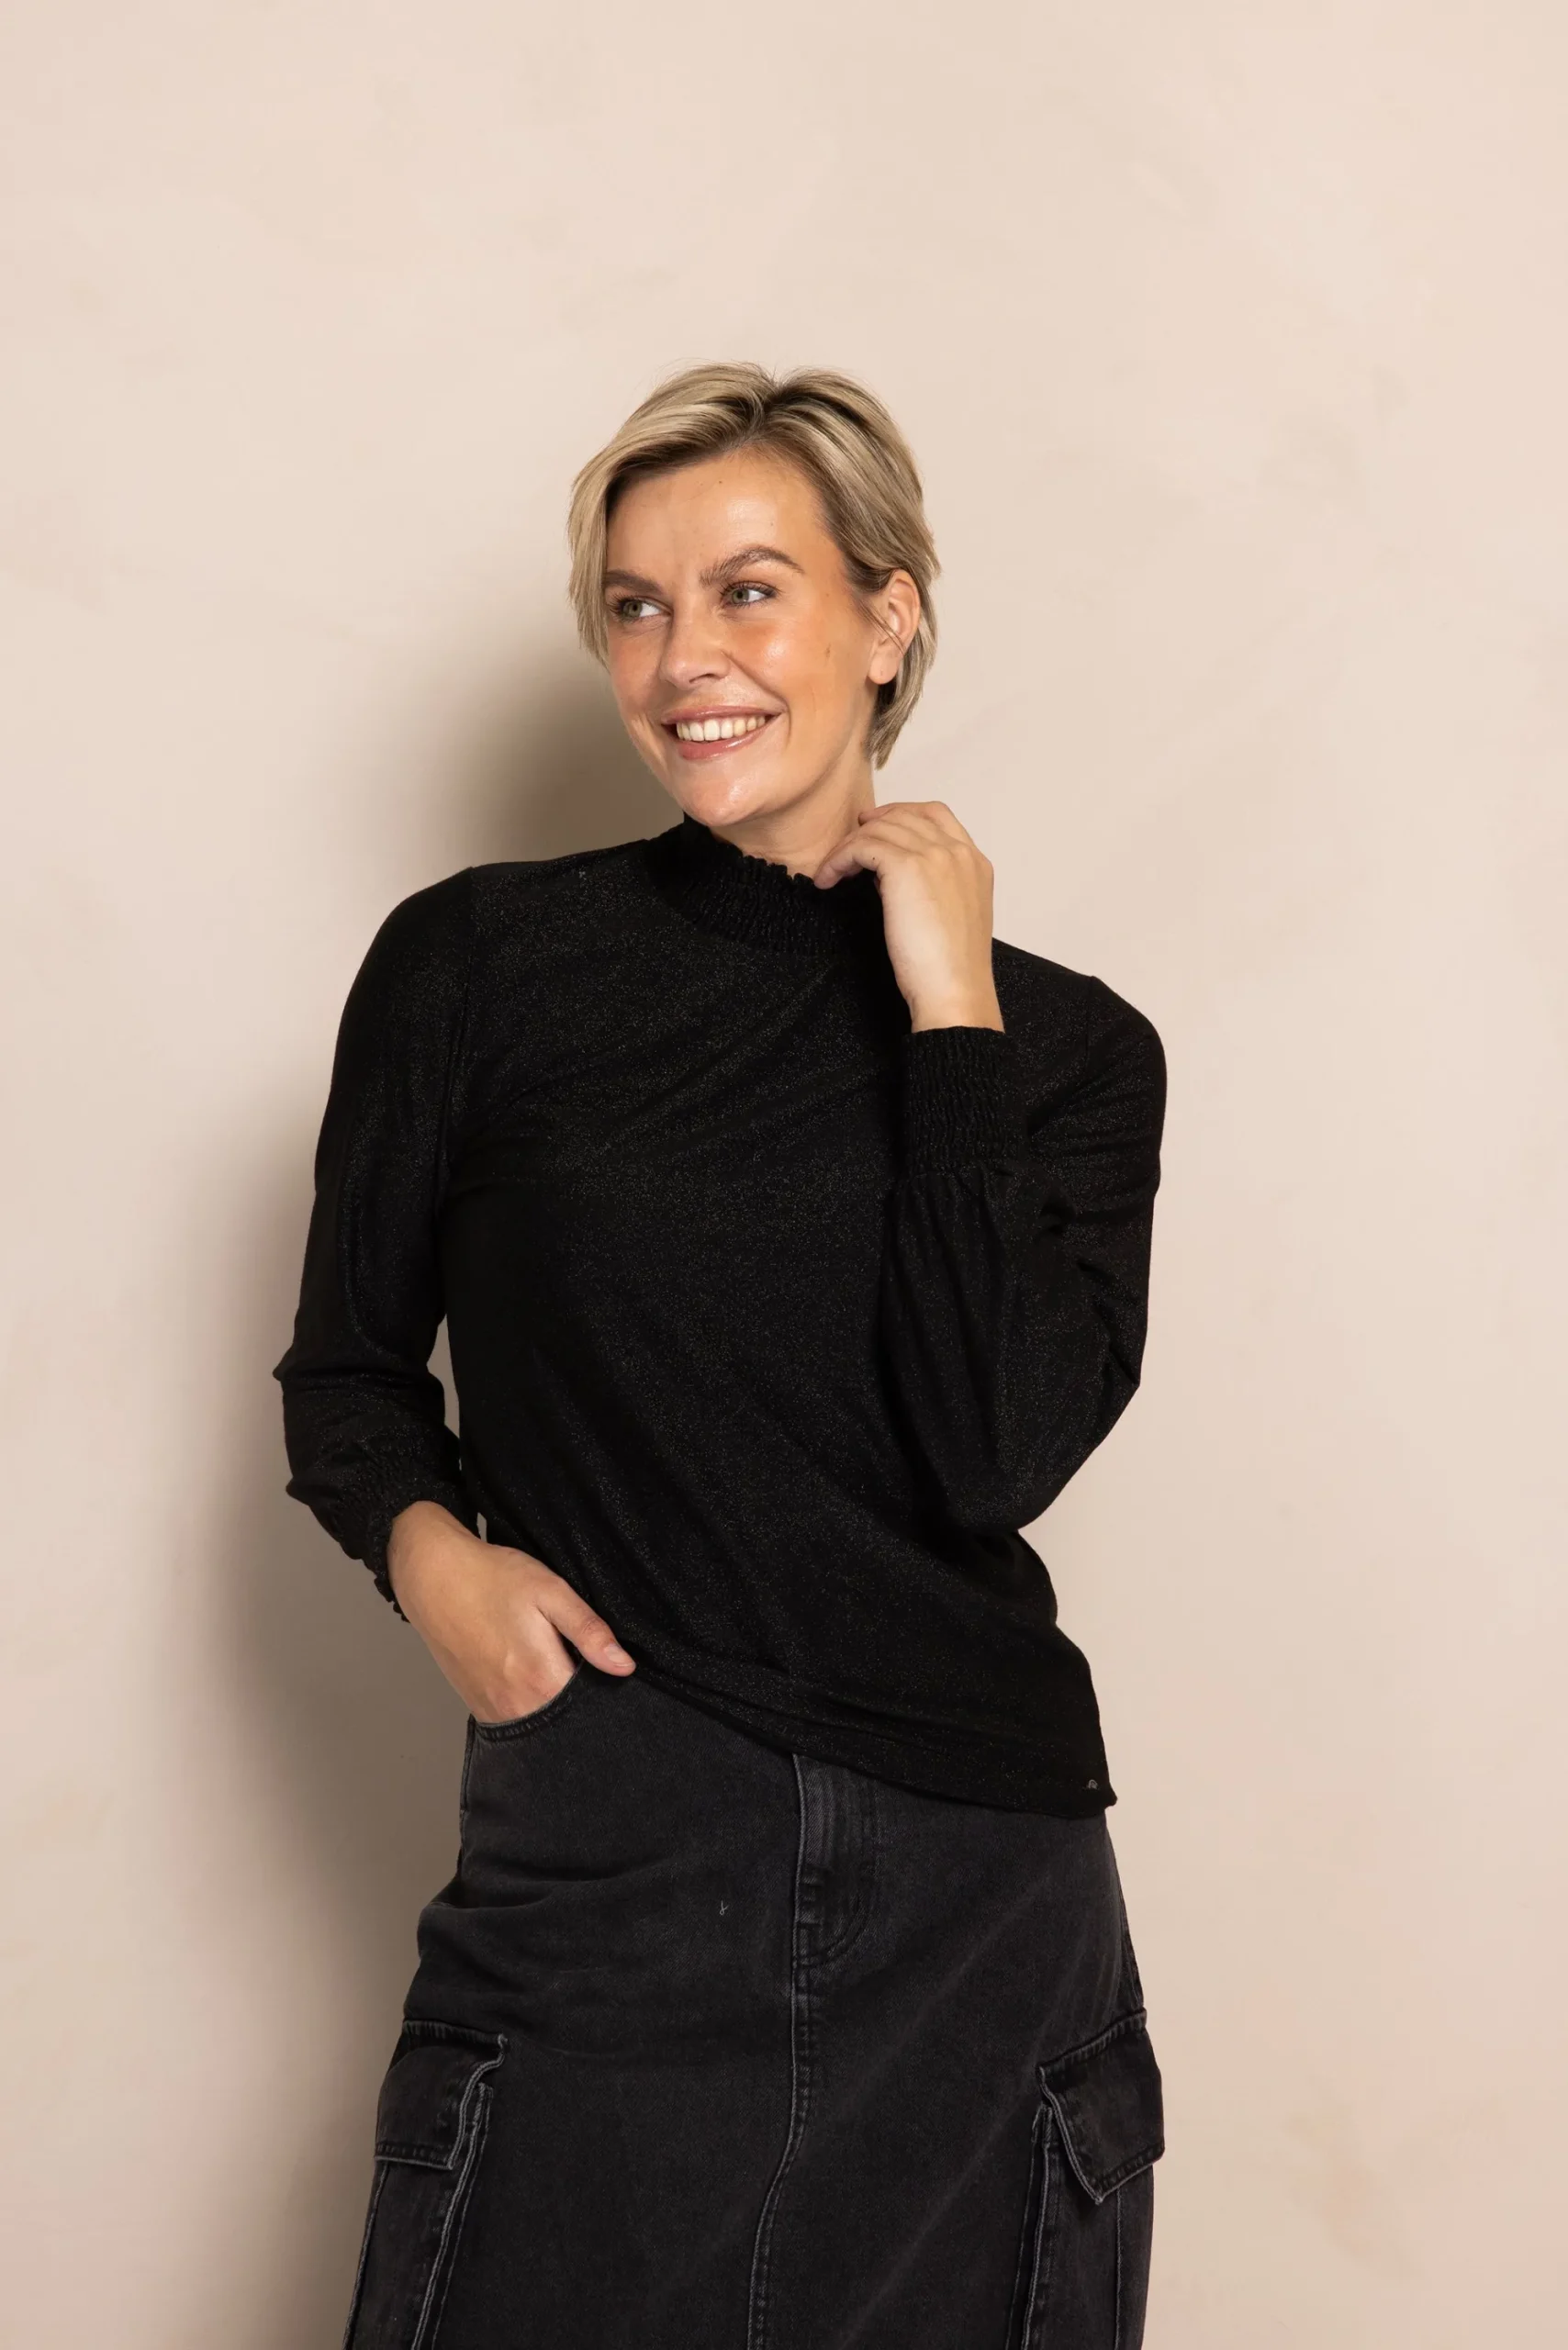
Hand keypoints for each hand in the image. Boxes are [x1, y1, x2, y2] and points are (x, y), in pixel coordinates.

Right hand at [387, 1501, 634, 1723]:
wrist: (434, 1577)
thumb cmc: (493, 1579)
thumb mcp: (550, 1592)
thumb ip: (589, 1631)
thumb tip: (624, 1666)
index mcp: (542, 1677)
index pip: (593, 1707)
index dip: (610, 1692)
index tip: (614, 1675)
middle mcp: (516, 1705)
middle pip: (568, 1722)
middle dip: (586, 1705)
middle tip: (585, 1667)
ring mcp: (494, 1710)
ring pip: (542, 1726)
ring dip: (558, 1709)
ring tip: (558, 1669)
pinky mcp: (480, 1707)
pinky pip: (517, 1722)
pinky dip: (533, 1710)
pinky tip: (535, 1680)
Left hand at [814, 801, 1003, 1032]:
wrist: (954, 989)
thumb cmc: (949, 969)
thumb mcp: (949, 915)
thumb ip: (932, 885)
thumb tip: (890, 872)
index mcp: (974, 862)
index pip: (935, 815)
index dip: (900, 814)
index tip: (874, 828)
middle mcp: (957, 851)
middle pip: (904, 816)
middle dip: (870, 829)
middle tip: (846, 849)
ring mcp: (934, 855)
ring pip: (879, 829)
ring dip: (849, 847)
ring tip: (833, 873)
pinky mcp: (906, 866)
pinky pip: (861, 846)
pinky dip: (839, 859)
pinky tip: (829, 880)